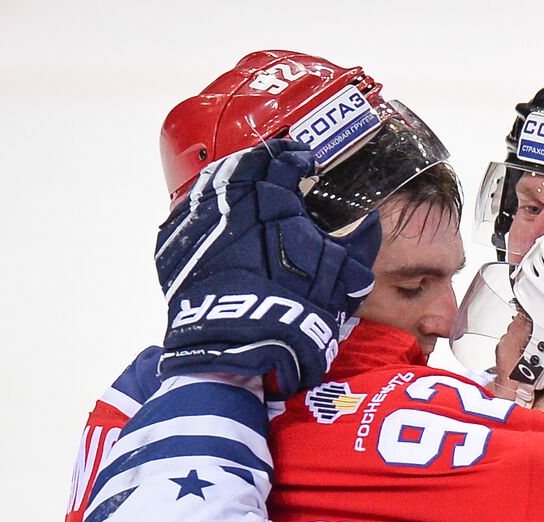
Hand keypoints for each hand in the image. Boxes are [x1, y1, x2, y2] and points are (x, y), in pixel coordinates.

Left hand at [154, 140, 381, 396]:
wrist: (240, 343)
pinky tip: (215, 219)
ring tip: (243, 188)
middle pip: (242, 166)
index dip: (296, 157)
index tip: (306, 161)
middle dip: (260, 163)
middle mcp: (231, 201)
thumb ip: (358, 244)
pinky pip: (187, 214)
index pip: (283, 161)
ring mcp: (198, 221)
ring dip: (230, 181)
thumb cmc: (296, 305)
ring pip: (211, 185)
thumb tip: (370, 222)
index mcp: (272, 200)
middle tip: (273, 168)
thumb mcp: (341, 276)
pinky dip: (204, 210)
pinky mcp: (173, 246)